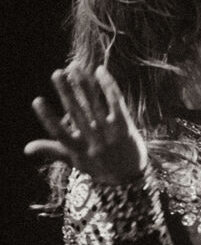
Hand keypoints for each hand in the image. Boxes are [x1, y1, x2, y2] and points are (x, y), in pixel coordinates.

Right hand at [25, 63, 147, 181]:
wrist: (131, 177)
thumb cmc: (98, 167)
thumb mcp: (75, 162)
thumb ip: (52, 150)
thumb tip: (26, 148)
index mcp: (78, 149)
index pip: (60, 133)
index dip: (48, 117)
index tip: (37, 101)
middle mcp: (94, 141)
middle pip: (77, 113)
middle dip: (66, 92)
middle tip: (57, 73)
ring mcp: (110, 133)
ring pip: (95, 105)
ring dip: (85, 85)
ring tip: (75, 68)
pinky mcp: (125, 127)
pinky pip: (116, 104)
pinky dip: (108, 87)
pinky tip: (100, 71)